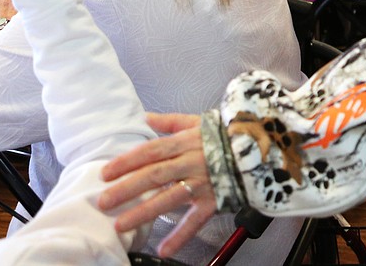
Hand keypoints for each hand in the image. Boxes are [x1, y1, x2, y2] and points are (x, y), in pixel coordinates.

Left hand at [99, 113, 215, 257]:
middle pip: (154, 175)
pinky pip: (196, 220)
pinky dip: (180, 235)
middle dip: (126, 189)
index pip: (150, 151)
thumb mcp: (200, 122)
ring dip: (143, 212)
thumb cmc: (228, 134)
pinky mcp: (214, 200)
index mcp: (186, 142)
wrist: (262, 147)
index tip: (105, 173)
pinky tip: (164, 249)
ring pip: (169, 198)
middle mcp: (191, 163)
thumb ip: (171, 122)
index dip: (127, 162)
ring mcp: (202, 183)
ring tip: (120, 224)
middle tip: (104, 202)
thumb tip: (146, 117)